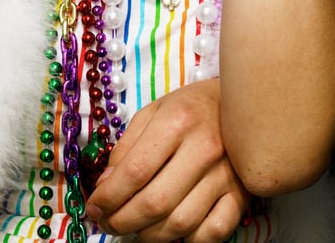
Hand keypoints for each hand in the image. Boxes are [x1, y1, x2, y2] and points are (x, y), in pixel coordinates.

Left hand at [85, 81, 249, 242]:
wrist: (241, 104)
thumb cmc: (189, 108)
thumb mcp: (152, 112)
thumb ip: (127, 146)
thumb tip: (106, 185)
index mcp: (176, 122)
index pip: (134, 171)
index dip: (109, 196)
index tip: (93, 207)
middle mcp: (203, 149)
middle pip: (154, 203)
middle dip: (122, 221)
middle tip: (108, 223)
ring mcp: (225, 175)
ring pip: (180, 224)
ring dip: (149, 234)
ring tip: (134, 228)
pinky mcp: (241, 195)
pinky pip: (212, 233)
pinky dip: (189, 239)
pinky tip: (173, 228)